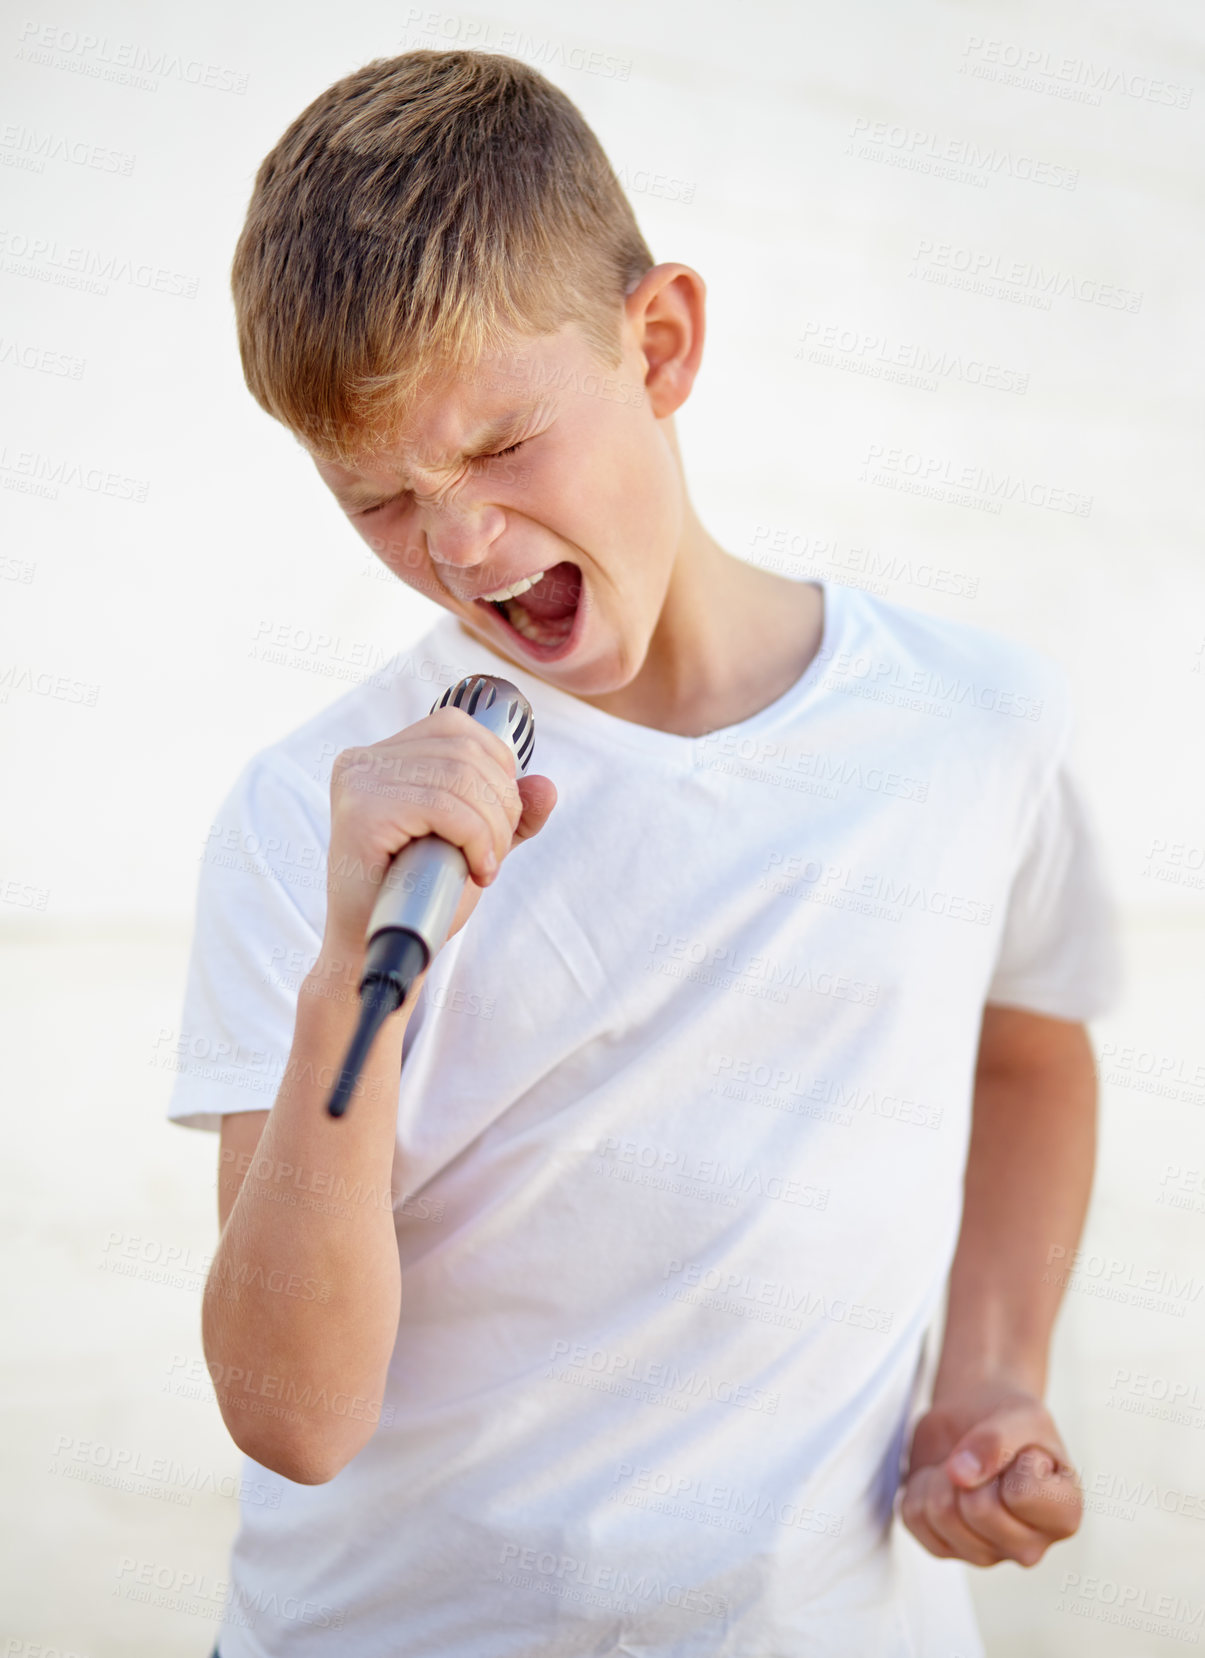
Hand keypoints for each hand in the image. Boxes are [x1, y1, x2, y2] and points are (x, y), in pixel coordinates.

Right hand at [322, 704, 556, 964]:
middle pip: (464, 751)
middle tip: (495, 853)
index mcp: (382, 757)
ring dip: (492, 827)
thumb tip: (546, 786)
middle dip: (502, 804)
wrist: (376, 952)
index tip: (500, 820)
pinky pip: (444, 807)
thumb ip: (508, 816)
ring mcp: (359, 783)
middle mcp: (363, 762)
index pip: (456, 727)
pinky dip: (476, 839)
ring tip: (485, 865)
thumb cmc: (418, 898)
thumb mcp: (474, 846)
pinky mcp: (362, 813)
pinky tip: (477, 868)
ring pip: (459, 777)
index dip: (498, 769)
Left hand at [899, 1378, 1081, 1567]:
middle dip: (969, 1467)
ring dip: (942, 1475)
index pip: (1020, 1496)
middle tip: (982, 1456)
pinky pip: (913, 1518)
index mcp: (1063, 1516)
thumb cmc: (1009, 1418)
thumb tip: (960, 1474)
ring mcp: (986, 1553)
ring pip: (941, 1515)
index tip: (1018, 1449)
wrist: (976, 1415)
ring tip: (963, 1466)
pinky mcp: (946, 1548)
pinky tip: (943, 1480)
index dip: (1007, 1458)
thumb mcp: (1021, 1414)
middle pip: (978, 1510)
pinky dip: (919, 1486)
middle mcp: (1030, 1546)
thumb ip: (998, 1440)